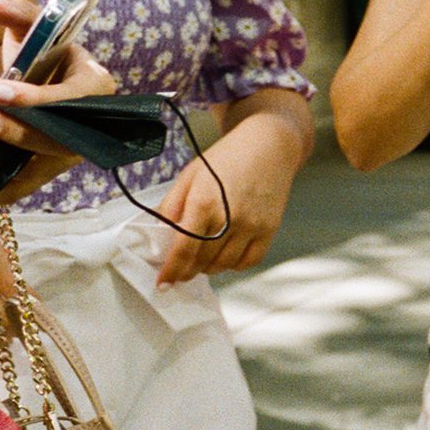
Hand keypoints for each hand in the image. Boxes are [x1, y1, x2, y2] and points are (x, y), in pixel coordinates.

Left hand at [0, 0, 118, 201]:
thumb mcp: (33, 28)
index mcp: (96, 83)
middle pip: (60, 135)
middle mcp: (95, 121)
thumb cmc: (42, 51)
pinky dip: (9, 187)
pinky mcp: (56, 166)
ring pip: (47, 161)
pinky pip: (34, 182)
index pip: (72, 97)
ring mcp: (77, 147)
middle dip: (20, 130)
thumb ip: (15, 11)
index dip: (38, 98)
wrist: (49, 80)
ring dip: (12, 155)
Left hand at [153, 123, 297, 286]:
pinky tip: (225, 257)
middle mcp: (229, 218)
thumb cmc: (226, 157)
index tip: (162, 284)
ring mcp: (252, 226)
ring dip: (208, 269)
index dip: (171, 270)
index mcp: (203, 203)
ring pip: (225, 264)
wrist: (268, 146)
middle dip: (187, 271)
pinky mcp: (269, 229)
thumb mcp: (190, 175)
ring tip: (201, 262)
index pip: (183, 249)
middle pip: (203, 261)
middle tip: (179, 271)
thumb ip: (172, 205)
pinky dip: (234, 265)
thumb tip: (160, 233)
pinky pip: (250, 261)